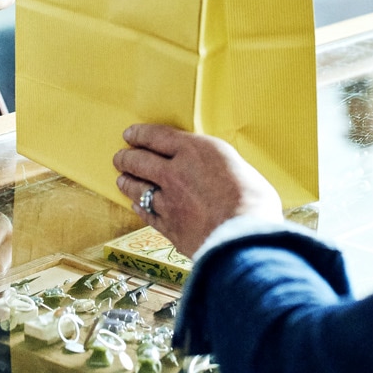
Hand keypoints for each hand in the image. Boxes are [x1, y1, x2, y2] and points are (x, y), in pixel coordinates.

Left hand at [113, 124, 283, 255]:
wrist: (242, 238)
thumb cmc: (253, 200)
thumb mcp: (238, 166)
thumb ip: (219, 165)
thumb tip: (217, 171)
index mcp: (195, 150)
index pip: (158, 136)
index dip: (140, 134)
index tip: (130, 134)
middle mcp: (175, 172)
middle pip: (141, 161)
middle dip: (127, 158)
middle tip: (120, 157)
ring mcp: (169, 200)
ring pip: (138, 188)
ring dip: (127, 182)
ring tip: (122, 179)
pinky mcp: (169, 226)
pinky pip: (148, 214)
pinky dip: (140, 208)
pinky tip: (136, 207)